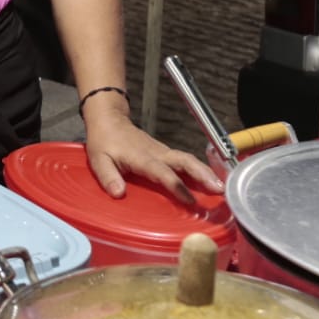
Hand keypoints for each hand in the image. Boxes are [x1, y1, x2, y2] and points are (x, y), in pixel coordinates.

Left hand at [83, 108, 222, 203]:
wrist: (109, 119)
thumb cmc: (104, 141)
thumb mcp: (98, 160)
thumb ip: (108, 176)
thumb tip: (119, 193)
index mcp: (142, 157)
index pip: (162, 172)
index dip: (177, 186)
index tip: (190, 199)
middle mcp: (157, 153)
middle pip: (184, 161)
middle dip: (203, 175)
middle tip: (219, 189)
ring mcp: (162, 151)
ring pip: (188, 160)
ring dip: (205, 172)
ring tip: (221, 187)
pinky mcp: (164, 152)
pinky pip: (184, 160)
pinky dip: (198, 169)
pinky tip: (208, 180)